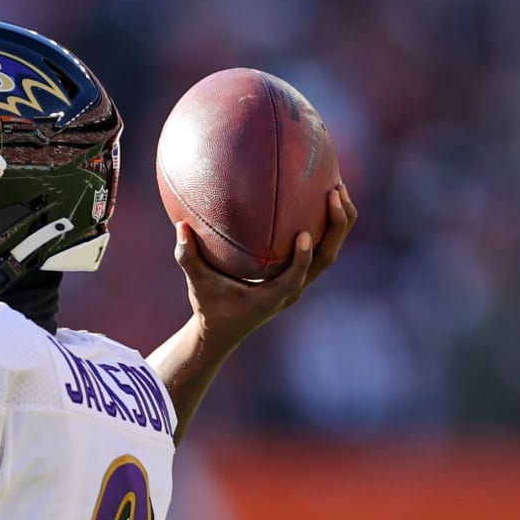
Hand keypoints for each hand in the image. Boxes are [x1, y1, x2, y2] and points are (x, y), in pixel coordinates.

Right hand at [175, 182, 356, 353]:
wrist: (222, 331)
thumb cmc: (209, 306)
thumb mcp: (197, 283)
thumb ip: (188, 257)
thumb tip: (180, 226)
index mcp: (271, 297)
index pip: (294, 278)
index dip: (302, 258)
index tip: (304, 234)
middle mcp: (291, 290)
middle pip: (325, 259)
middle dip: (336, 227)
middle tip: (334, 192)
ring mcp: (298, 284)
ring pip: (328, 254)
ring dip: (338, 223)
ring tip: (338, 188)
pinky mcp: (298, 276)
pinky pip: (319, 250)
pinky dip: (326, 227)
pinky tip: (320, 199)